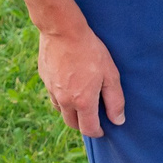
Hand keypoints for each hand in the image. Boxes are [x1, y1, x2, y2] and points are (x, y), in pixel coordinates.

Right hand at [37, 23, 125, 137]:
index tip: (103, 130)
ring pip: (61, 110)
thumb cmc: (90, 51)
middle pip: (72, 124)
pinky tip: (69, 85)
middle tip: (93, 118)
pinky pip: (53, 95)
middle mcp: (64, 101)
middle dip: (83, 125)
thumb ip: (115, 101)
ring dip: (71, 112)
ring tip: (81, 102)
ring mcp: (51, 90)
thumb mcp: (110, 75)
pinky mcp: (45, 78)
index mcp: (82, 102)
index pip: (88, 129)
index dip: (97, 132)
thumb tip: (118, 121)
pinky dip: (62, 97)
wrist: (62, 30)